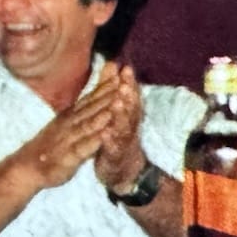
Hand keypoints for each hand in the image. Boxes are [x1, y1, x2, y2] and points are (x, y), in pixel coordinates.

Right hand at [12, 64, 119, 190]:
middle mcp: (69, 124)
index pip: (90, 97)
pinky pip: (82, 148)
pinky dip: (93, 141)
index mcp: (70, 116)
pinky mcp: (67, 157)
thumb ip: (80, 109)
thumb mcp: (64, 122)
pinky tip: (103, 135)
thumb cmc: (49, 144)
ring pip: (88, 124)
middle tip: (123, 79)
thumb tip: (93, 94)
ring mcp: (68, 139)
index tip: (118, 69)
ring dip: (102, 113)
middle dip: (108, 93)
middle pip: (92, 107)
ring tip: (117, 102)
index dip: (105, 84)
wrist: (27, 167)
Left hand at [94, 63, 145, 192]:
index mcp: (127, 116)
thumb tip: (115, 64)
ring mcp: (123, 144)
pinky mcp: (115, 159)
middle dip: (129, 97)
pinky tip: (106, 134)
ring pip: (124, 129)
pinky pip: (113, 150)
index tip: (126, 69)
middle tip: (125, 84)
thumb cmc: (119, 138)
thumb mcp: (120, 114)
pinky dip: (110, 142)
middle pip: (131, 111)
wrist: (123, 172)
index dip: (129, 83)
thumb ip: (118, 90)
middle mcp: (129, 128)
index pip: (129, 97)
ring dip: (122, 116)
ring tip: (117, 103)